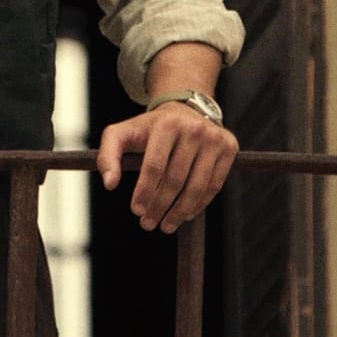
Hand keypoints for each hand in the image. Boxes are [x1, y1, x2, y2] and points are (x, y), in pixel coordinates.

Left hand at [96, 104, 238, 232]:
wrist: (185, 111)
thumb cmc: (149, 129)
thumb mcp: (122, 134)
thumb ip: (108, 156)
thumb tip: (109, 184)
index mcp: (166, 124)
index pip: (154, 166)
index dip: (144, 192)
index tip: (136, 210)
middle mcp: (193, 129)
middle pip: (176, 179)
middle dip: (160, 206)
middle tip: (147, 224)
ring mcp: (214, 138)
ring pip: (197, 186)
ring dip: (180, 212)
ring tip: (165, 226)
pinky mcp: (229, 148)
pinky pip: (214, 185)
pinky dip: (199, 204)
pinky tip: (185, 215)